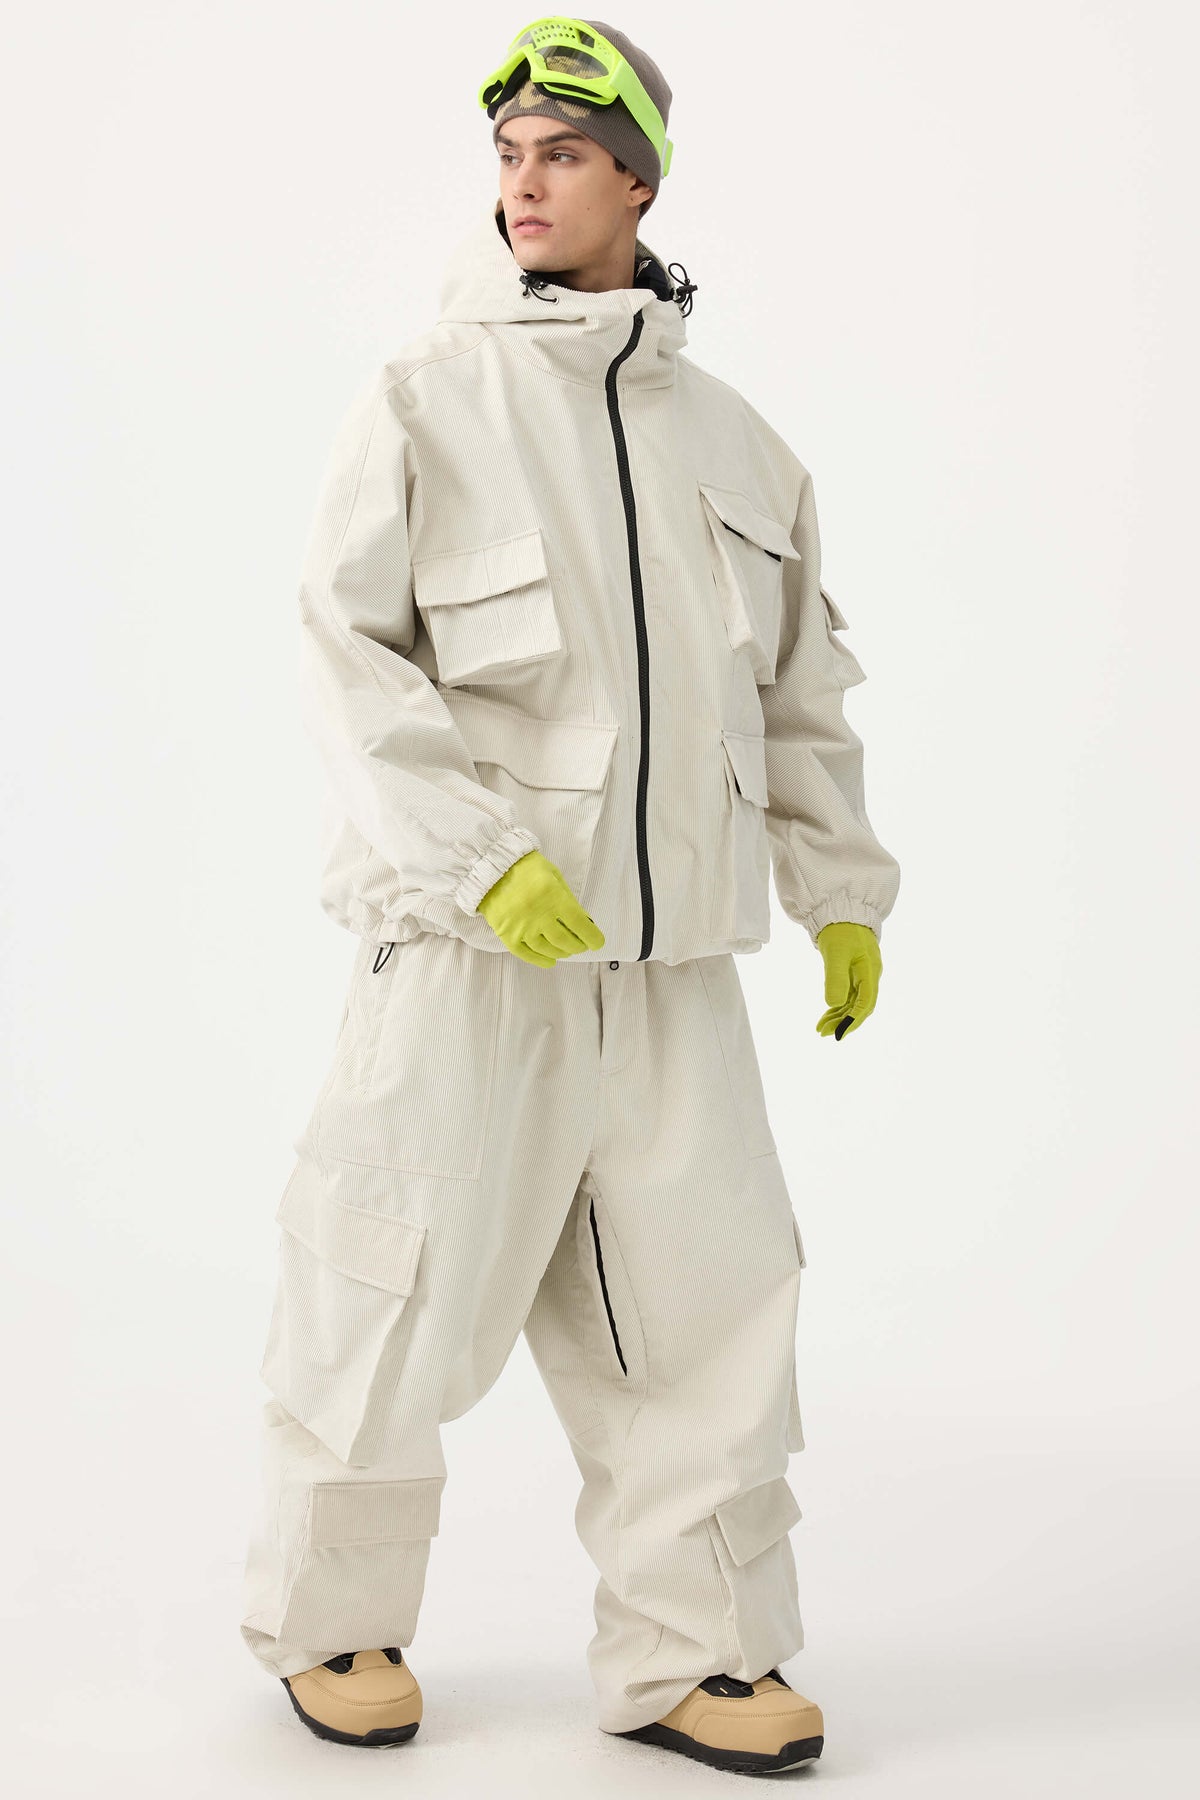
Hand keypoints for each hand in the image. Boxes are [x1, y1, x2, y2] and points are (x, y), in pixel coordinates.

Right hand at [476, 850, 604, 967]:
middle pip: (566, 941)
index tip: (598, 942)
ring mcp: (522, 928)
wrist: (490, 868)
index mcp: (553, 897)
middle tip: (581, 944)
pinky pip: (527, 954)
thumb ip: (568, 898)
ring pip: (549, 950)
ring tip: (567, 950)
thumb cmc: (526, 868)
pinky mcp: (507, 935)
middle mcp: (539, 916)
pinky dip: (542, 960)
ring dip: (563, 952)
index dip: (592, 937)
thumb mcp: (554, 875)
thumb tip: (583, 921)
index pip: (580, 925)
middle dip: (578, 946)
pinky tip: (551, 960)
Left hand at [815, 921, 881, 1038]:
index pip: (865, 1004)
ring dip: (838, 1015)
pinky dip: (838, 1004)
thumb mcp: (836, 953)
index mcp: (870, 971)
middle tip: (824, 1033)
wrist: (841, 909)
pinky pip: (848, 993)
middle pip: (860, 1006)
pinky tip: (827, 1012)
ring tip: (820, 1027)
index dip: (852, 1021)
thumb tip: (835, 1004)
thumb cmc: (840, 929)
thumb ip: (836, 978)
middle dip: (843, 1021)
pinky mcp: (853, 970)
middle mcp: (869, 974)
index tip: (837, 1034)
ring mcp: (862, 973)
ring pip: (853, 1001)